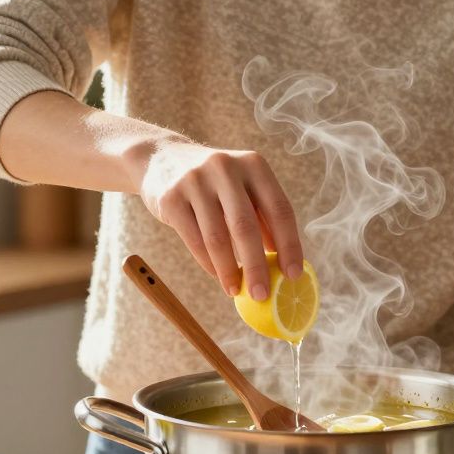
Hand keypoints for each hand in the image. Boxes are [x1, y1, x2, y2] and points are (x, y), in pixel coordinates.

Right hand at [136, 139, 302, 299]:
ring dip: (229, 271)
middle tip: (262, 295)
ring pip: (217, 238)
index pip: (279, 209)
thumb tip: (284, 262)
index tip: (293, 275)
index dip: (289, 245)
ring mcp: (195, 181)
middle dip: (257, 266)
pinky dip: (209, 263)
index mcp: (253, 165)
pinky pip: (194, 240)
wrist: (161, 158)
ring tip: (236, 290)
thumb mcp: (243, 188)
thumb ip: (263, 218)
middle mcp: (225, 168)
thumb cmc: (215, 183)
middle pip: (246, 226)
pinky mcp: (171, 198)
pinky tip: (218, 276)